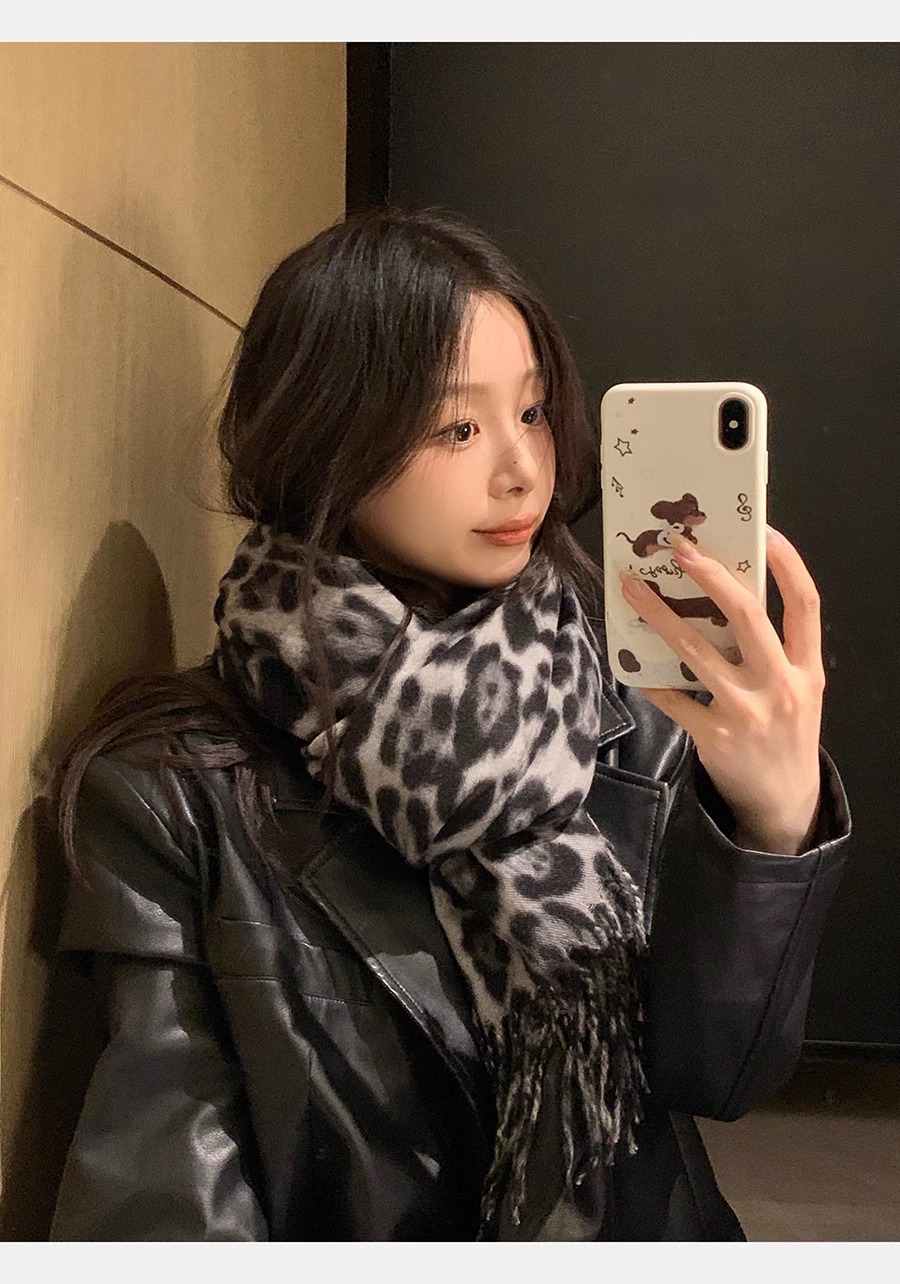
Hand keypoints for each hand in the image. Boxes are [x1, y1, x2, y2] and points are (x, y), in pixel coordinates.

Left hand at [620, 526, 825, 854]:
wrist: (785, 801)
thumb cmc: (786, 734)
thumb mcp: (800, 690)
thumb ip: (775, 651)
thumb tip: (726, 597)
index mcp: (808, 669)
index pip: (806, 604)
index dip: (788, 563)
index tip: (764, 531)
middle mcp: (782, 686)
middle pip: (748, 616)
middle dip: (711, 576)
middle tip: (679, 548)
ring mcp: (747, 712)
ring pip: (697, 652)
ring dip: (660, 616)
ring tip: (632, 590)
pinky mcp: (715, 735)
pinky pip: (672, 696)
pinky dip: (648, 675)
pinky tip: (629, 655)